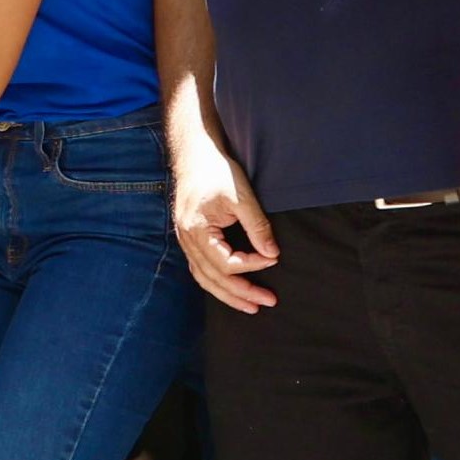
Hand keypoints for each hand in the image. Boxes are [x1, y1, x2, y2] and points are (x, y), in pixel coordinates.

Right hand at [171, 137, 279, 312]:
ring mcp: (185, 241)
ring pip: (204, 278)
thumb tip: (272, 253)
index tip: (273, 259)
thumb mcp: (241, 196)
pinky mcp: (189, 238)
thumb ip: (257, 226)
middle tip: (268, 302)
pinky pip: (200, 269)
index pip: (226, 262)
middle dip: (242, 293)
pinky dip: (216, 282)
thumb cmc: (216, 171)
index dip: (251, 265)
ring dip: (228, 294)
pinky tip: (230, 288)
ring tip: (251, 306)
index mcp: (197, 230)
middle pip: (214, 278)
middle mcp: (187, 240)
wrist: (194, 154)